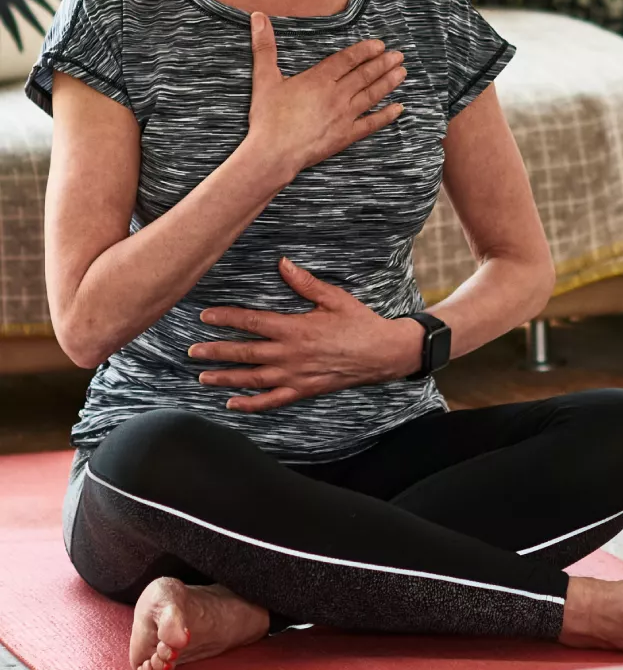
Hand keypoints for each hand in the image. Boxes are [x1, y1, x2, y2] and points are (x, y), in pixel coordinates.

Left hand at [189, 256, 408, 410]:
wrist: (382, 354)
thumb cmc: (359, 323)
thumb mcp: (334, 297)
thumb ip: (305, 283)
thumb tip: (282, 264)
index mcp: (295, 329)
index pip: (253, 323)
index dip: (226, 319)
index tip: (205, 316)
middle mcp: (290, 355)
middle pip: (245, 353)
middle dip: (216, 352)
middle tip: (192, 351)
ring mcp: (296, 376)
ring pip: (252, 379)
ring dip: (225, 379)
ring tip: (202, 377)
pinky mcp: (304, 391)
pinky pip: (272, 401)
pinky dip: (251, 405)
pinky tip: (233, 404)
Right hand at [247, 12, 408, 181]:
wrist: (274, 153)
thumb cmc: (268, 117)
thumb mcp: (264, 78)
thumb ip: (264, 46)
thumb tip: (258, 16)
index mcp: (319, 79)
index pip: (347, 59)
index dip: (365, 51)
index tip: (380, 45)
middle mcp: (336, 94)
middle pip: (364, 75)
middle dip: (383, 64)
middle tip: (399, 55)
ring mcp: (344, 116)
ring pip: (371, 95)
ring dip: (388, 82)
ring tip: (402, 72)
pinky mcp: (346, 136)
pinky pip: (371, 123)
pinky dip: (387, 115)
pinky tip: (399, 108)